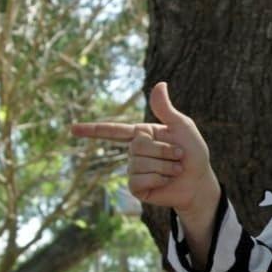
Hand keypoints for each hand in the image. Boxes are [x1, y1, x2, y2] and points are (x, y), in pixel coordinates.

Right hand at [72, 82, 218, 215]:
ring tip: (175, 169)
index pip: (113, 131)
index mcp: (142, 134)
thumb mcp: (182, 127)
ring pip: (140, 164)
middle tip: (179, 156)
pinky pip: (139, 180)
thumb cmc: (193, 152)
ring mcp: (133, 170)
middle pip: (138, 146)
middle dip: (164, 150)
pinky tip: (166, 181)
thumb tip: (160, 84)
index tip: (72, 129)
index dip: (92, 130)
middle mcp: (134, 151)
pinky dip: (158, 179)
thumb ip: (166, 109)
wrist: (199, 182)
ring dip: (165, 166)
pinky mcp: (136, 187)